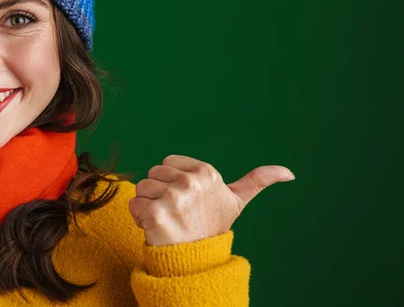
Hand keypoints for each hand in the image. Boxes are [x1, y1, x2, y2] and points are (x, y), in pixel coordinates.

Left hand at [128, 155, 294, 245]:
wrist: (198, 261)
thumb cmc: (213, 227)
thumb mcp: (237, 202)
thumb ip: (258, 181)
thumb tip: (289, 172)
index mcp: (206, 172)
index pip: (166, 163)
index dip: (171, 181)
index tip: (186, 200)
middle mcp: (190, 182)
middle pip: (152, 174)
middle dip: (158, 192)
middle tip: (176, 213)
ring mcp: (173, 198)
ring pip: (141, 188)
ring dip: (148, 205)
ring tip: (167, 220)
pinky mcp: (156, 213)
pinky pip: (133, 205)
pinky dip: (138, 217)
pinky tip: (155, 228)